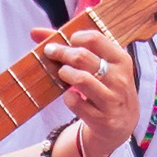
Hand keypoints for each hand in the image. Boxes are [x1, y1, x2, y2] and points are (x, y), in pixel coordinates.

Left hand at [31, 25, 140, 156]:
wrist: (122, 124)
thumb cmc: (107, 87)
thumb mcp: (103, 66)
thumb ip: (74, 46)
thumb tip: (34, 32)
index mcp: (122, 60)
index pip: (96, 39)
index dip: (75, 37)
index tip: (68, 41)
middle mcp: (119, 79)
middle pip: (83, 57)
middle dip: (62, 53)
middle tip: (51, 53)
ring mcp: (111, 99)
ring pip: (80, 79)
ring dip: (65, 73)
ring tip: (63, 73)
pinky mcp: (101, 118)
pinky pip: (75, 102)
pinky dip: (67, 97)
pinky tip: (69, 95)